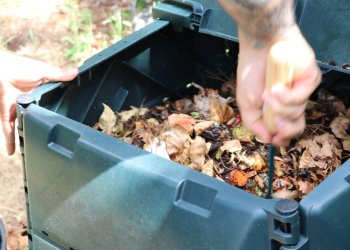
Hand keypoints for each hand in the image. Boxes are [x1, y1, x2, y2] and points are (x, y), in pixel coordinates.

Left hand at [0, 52, 78, 154]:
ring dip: (26, 137)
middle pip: (36, 117)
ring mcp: (18, 109)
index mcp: (38, 93)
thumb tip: (76, 73)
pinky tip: (13, 152)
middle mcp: (27, 103)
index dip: (55, 111)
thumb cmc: (19, 68)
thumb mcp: (44, 72)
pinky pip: (9, 129)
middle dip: (40, 126)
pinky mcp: (8, 114)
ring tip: (33, 149)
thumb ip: (59, 75)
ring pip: (23, 126)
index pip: (48, 104)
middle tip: (51, 138)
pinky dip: (10, 141)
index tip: (64, 119)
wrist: (1, 70)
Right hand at [236, 26, 320, 145]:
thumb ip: (253, 123)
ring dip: (278, 106)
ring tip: (267, 93)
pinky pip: (301, 98)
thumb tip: (268, 140)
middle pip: (297, 126)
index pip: (287, 129)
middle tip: (276, 123)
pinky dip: (286, 96)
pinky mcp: (311, 79)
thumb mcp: (246, 103)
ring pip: (296, 112)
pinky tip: (275, 88)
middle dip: (285, 129)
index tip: (276, 140)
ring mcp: (302, 90)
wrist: (258, 46)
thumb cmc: (251, 72)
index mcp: (278, 108)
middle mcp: (292, 101)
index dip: (283, 138)